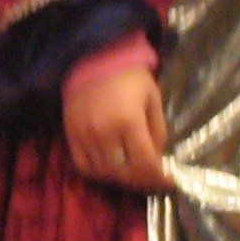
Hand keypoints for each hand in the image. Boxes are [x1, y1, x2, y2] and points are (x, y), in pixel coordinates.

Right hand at [64, 65, 167, 191]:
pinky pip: (84, 166)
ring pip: (104, 173)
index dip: (159, 178)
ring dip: (122, 178)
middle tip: (152, 179)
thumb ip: (158, 131)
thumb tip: (159, 159)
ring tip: (133, 173)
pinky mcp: (71, 136)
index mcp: (129, 122)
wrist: (94, 59)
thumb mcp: (153, 99)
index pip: (145, 164)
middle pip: (125, 173)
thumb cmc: (129, 77)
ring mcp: (85, 136)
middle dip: (142, 181)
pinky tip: (111, 168)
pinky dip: (99, 173)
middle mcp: (104, 133)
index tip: (168, 181)